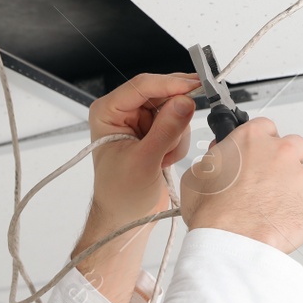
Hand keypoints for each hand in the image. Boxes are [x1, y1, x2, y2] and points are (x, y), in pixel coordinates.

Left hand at [87, 72, 201, 223]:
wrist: (127, 218)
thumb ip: (166, 130)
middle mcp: (123, 112)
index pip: (142, 85)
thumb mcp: (144, 162)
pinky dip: (178, 143)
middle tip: (178, 135)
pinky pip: (179, 124)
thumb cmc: (121, 196)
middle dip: (173, 118)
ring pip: (174, 109)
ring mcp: (140, 122)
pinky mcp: (155, 132)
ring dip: (176, 135)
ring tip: (161, 159)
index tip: (195, 87)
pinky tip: (164, 161)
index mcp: (108, 112)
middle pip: (162, 93)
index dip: (170, 84)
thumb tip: (185, 102)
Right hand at [179, 117, 302, 253]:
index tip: (255, 154)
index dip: (259, 143)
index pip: (264, 127)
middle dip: (283, 160)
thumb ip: (213, 161)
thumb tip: (216, 161)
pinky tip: (277, 220)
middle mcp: (280, 152)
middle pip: (293, 146)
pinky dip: (297, 210)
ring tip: (273, 205)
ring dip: (293, 186)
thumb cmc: (215, 213)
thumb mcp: (195, 177)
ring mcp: (299, 177)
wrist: (233, 243)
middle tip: (266, 180)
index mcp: (252, 139)